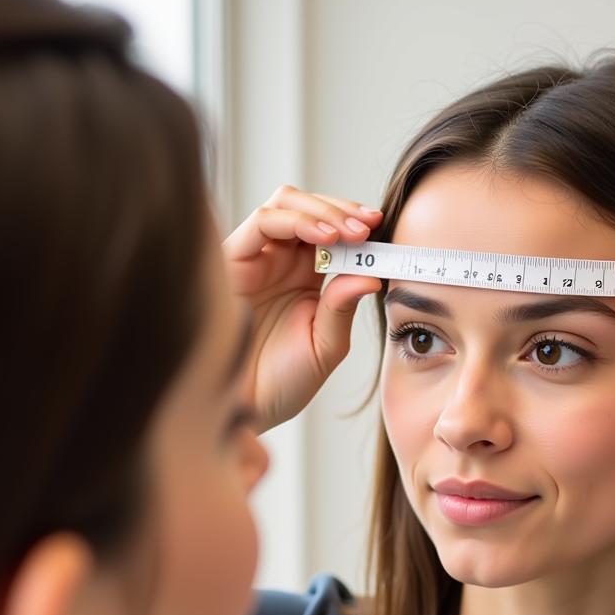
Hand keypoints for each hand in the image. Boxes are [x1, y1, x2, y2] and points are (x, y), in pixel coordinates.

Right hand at [223, 185, 382, 431]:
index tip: (383, 227)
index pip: (330, 230)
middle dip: (342, 209)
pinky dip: (297, 221)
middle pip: (308, 207)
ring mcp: (255, 258)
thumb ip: (343, 308)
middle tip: (370, 225)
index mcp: (304, 278)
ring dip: (323, 210)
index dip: (356, 223)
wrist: (247, 411)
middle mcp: (278, 261)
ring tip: (351, 233)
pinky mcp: (231, 260)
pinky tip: (326, 238)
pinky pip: (262, 221)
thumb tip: (372, 273)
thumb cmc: (281, 384)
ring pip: (286, 203)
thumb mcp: (325, 346)